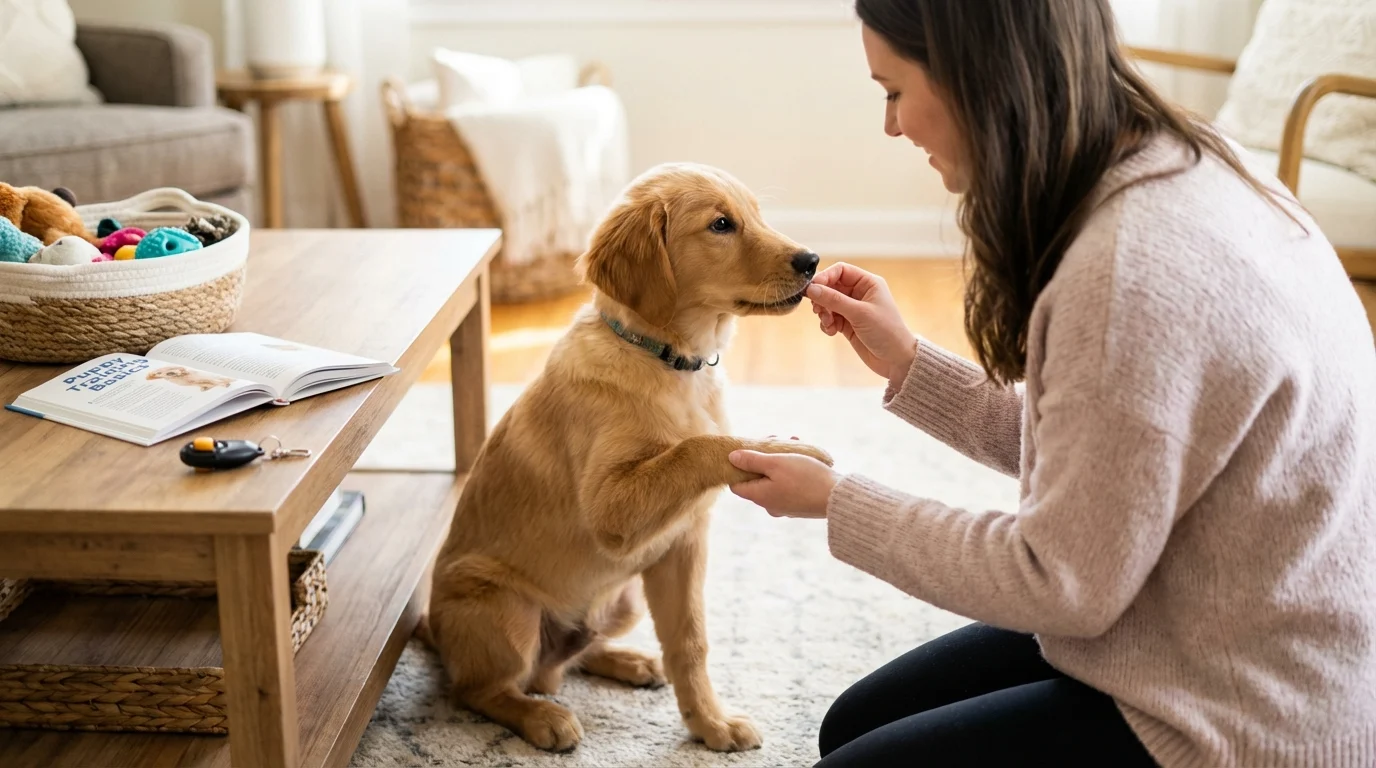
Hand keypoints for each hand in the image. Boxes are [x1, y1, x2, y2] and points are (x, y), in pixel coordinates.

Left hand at [728, 439, 840, 518]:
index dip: (738, 466)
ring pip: (775, 478)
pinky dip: (791, 469)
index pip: (736, 484)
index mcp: (759, 496)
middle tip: (774, 439)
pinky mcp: (799, 504)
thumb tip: (731, 458)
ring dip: (780, 459)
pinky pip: (789, 484)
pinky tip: (802, 454)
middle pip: (757, 478)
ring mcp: (785, 506)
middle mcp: (769, 505)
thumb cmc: (805, 478)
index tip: (748, 450)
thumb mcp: (776, 463)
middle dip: (764, 456)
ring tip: (791, 442)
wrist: (837, 497)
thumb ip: (752, 460)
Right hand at [808, 262, 917, 387]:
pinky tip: (832, 332)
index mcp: (868, 283)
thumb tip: (811, 289)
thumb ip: (834, 300)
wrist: (896, 360)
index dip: (825, 277)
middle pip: (831, 286)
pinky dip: (827, 324)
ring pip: (828, 303)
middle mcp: (860, 293)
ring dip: (824, 312)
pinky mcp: (848, 323)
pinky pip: (830, 317)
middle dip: (822, 298)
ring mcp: (853, 308)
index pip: (841, 270)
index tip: (812, 289)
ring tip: (828, 323)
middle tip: (818, 310)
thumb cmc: (886, 332)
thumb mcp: (859, 313)